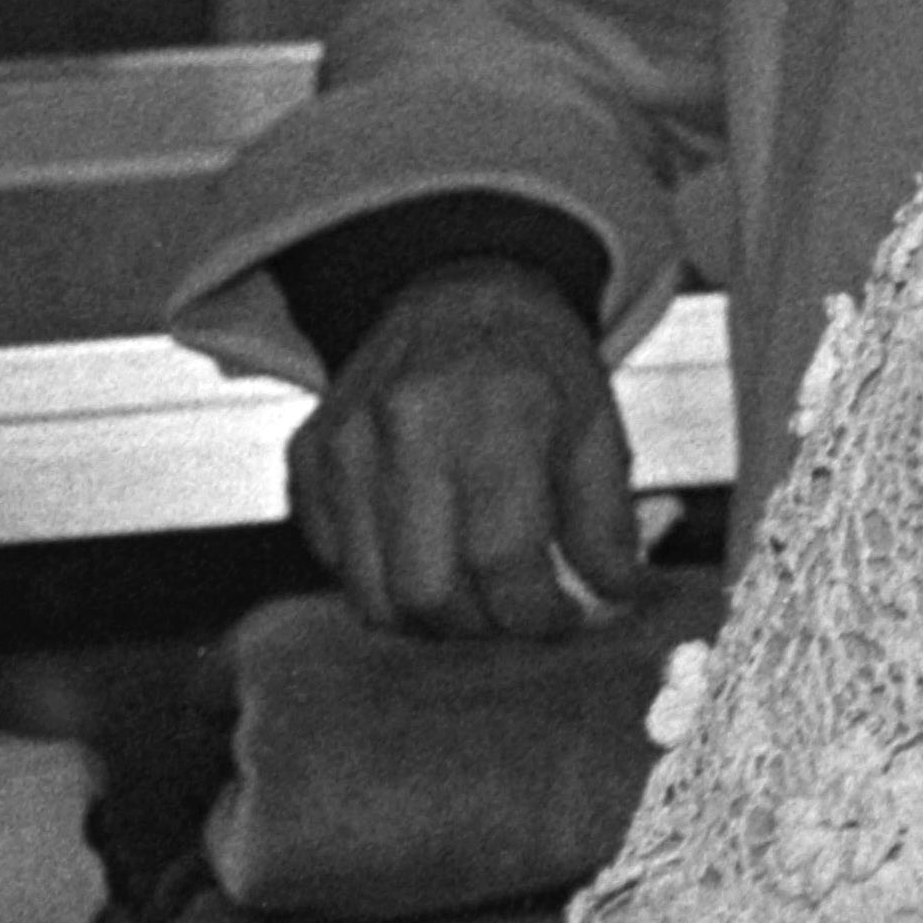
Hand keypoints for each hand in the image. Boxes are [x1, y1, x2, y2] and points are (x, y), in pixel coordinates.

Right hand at [289, 260, 640, 638]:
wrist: (457, 295)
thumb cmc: (536, 366)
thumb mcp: (596, 425)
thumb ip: (605, 520)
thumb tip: (616, 600)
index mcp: (498, 409)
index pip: (502, 556)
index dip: (533, 612)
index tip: (558, 621)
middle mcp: (408, 424)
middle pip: (426, 589)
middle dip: (477, 627)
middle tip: (510, 617)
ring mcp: (344, 441)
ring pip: (369, 592)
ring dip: (424, 617)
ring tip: (470, 596)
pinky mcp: (306, 456)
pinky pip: (332, 561)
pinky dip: (378, 579)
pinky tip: (422, 551)